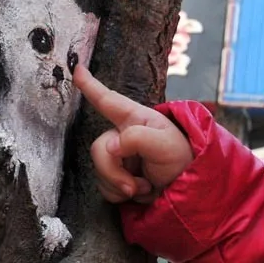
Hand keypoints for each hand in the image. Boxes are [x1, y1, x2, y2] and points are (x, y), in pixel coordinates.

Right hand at [73, 65, 193, 203]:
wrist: (186, 191)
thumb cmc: (181, 159)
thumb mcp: (166, 144)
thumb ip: (138, 139)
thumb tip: (112, 147)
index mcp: (135, 119)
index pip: (108, 100)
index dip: (90, 85)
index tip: (77, 68)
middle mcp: (122, 135)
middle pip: (99, 149)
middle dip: (113, 172)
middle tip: (133, 186)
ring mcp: (118, 157)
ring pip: (99, 171)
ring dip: (120, 185)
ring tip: (144, 187)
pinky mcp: (116, 177)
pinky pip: (103, 187)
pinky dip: (118, 194)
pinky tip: (137, 192)